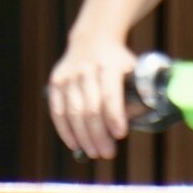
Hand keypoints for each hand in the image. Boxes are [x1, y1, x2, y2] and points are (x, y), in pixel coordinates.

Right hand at [49, 36, 136, 159]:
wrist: (92, 39)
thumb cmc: (118, 62)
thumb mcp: (133, 70)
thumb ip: (137, 92)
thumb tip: (136, 119)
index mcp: (109, 66)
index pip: (110, 95)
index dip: (114, 117)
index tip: (119, 135)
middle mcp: (86, 71)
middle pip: (90, 109)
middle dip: (98, 134)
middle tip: (107, 153)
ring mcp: (68, 77)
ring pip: (73, 113)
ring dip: (83, 137)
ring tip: (94, 152)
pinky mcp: (55, 83)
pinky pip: (57, 111)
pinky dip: (65, 130)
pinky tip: (74, 144)